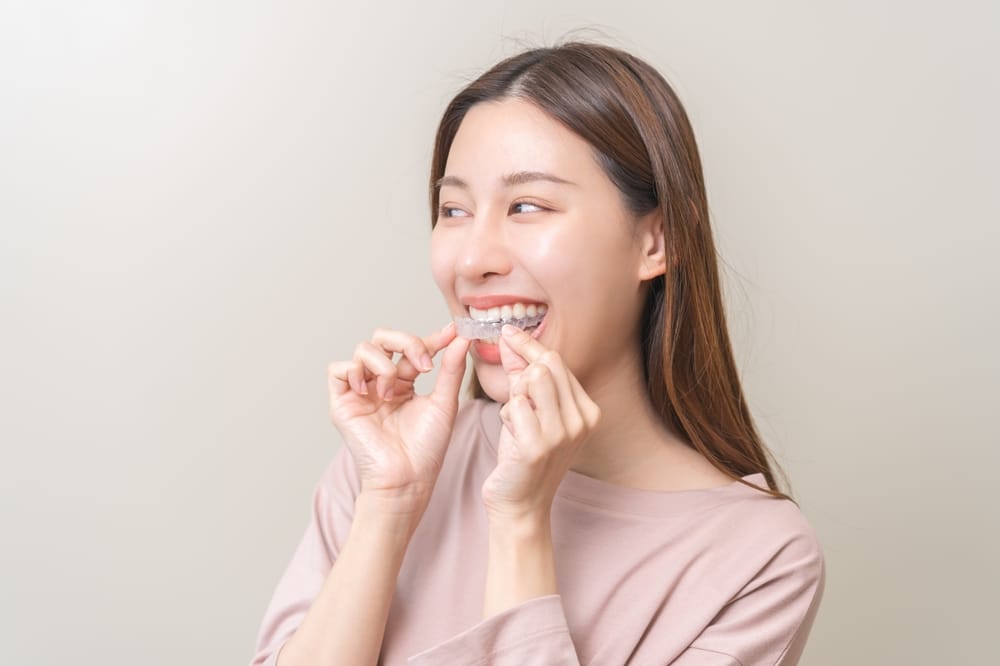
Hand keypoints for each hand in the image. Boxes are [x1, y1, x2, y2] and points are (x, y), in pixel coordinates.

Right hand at [327, 323, 470, 510]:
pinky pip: (338, 369)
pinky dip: (354, 372)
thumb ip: (451, 369)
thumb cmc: (426, 449)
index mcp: (405, 383)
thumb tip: (462, 337)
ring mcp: (361, 392)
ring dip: (383, 364)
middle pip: (383, 338)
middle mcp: (381, 383)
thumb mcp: (444, 402)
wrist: (407, 478)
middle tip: (423, 363)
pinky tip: (370, 391)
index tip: (451, 333)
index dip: (430, 338)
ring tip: (393, 391)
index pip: (412, 349)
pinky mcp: (342, 403)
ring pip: (363, 349)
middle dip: (405, 341)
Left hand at [481, 325, 601, 521]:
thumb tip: (510, 338)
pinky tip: (512, 437)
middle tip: (512, 393)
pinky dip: (506, 417)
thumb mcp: (530, 412)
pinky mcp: (538, 446)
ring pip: (530, 381)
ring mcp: (562, 434)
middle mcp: (581, 420)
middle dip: (520, 372)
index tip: (507, 331)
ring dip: (514, 397)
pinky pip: (514, 407)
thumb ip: (522, 375)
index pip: (556, 361)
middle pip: (545, 366)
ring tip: (516, 421)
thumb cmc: (523, 457)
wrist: (521, 505)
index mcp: (587, 411)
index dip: (528, 344)